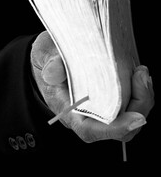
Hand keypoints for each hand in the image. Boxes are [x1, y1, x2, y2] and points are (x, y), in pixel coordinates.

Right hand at [31, 31, 154, 142]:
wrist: (50, 59)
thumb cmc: (47, 60)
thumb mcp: (44, 57)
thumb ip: (50, 64)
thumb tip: (53, 72)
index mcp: (67, 109)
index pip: (90, 130)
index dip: (115, 128)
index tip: (134, 118)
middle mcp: (86, 113)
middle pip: (117, 127)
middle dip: (137, 106)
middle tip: (140, 78)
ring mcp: (98, 106)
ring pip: (127, 116)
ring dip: (141, 98)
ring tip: (141, 74)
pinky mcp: (107, 96)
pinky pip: (127, 103)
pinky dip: (138, 92)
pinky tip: (138, 75)